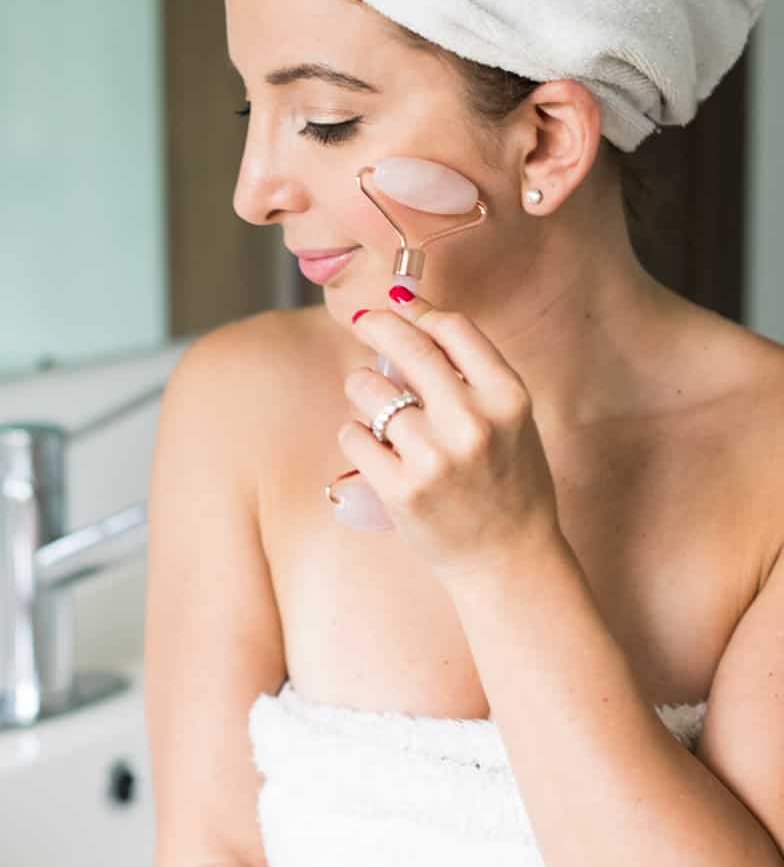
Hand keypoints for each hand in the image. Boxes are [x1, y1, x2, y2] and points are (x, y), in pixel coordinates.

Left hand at [339, 292, 562, 582]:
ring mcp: (434, 457)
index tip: (400, 306)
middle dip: (377, 325)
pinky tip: (370, 445)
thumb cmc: (508, 484)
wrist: (508, 559)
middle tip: (363, 319)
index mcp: (508, 398)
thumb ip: (472, 376)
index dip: (420, 312)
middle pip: (409, 348)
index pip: (454, 330)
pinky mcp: (400, 489)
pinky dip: (355, 434)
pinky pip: (353, 436)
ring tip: (374, 406)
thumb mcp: (512, 421)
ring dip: (362, 388)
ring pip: (369, 390)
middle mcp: (472, 422)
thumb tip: (412, 318)